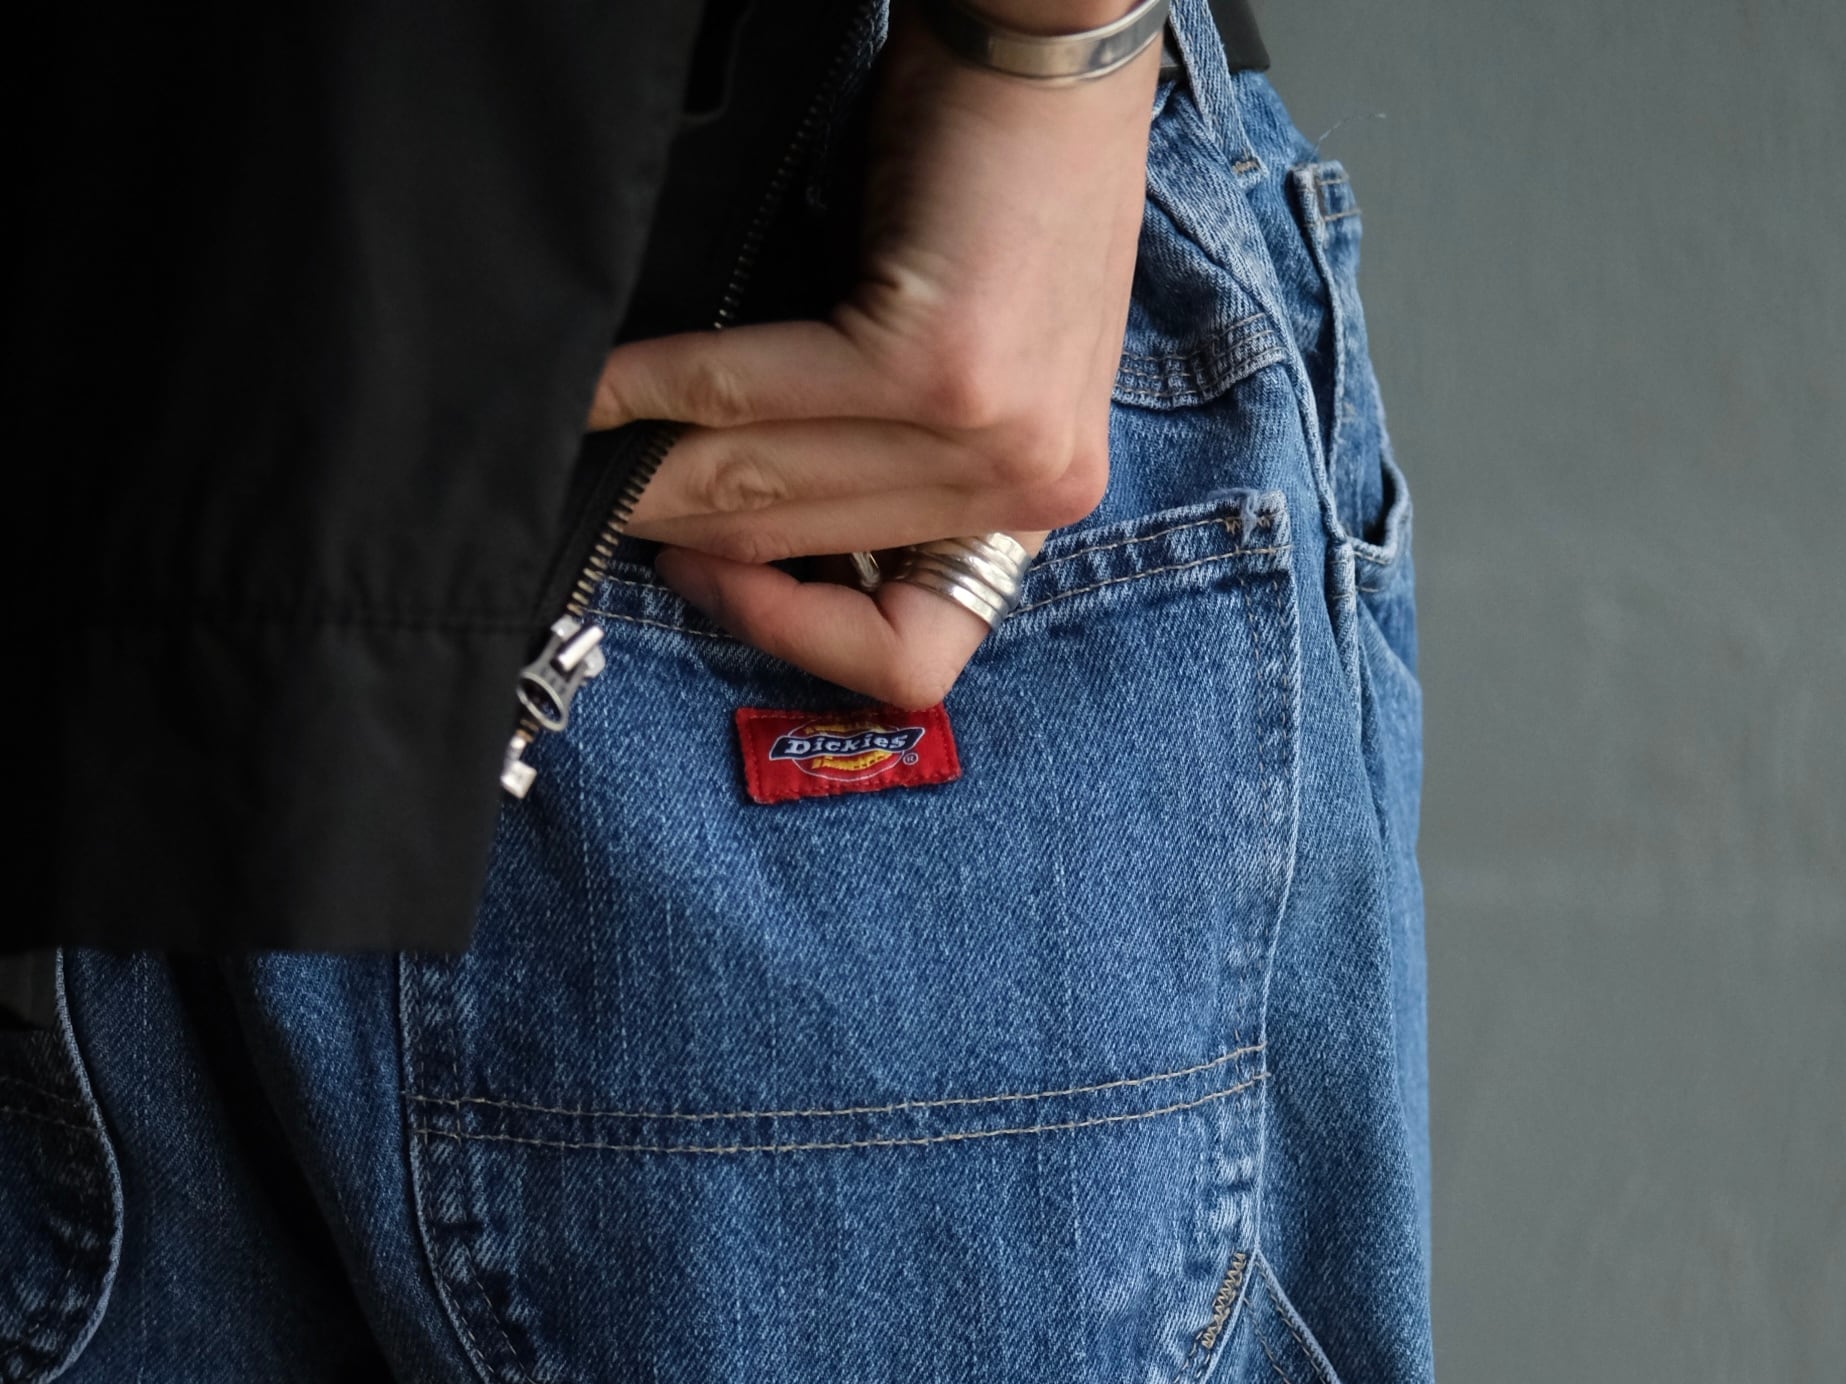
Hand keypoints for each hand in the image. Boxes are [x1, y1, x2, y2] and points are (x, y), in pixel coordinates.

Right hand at [587, 0, 1157, 707]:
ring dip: (655, 476)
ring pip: (770, 492)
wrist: (1049, 43)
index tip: (711, 577)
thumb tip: (722, 517)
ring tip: (588, 454)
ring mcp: (990, 435)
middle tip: (603, 504)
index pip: (913, 653)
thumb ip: (870, 452)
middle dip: (682, 535)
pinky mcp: (935, 368)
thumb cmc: (987, 181)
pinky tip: (603, 388)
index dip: (791, 633)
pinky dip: (655, 394)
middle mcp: (1031, 487)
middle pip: (808, 555)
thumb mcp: (948, 353)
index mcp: (1037, 499)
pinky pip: (751, 403)